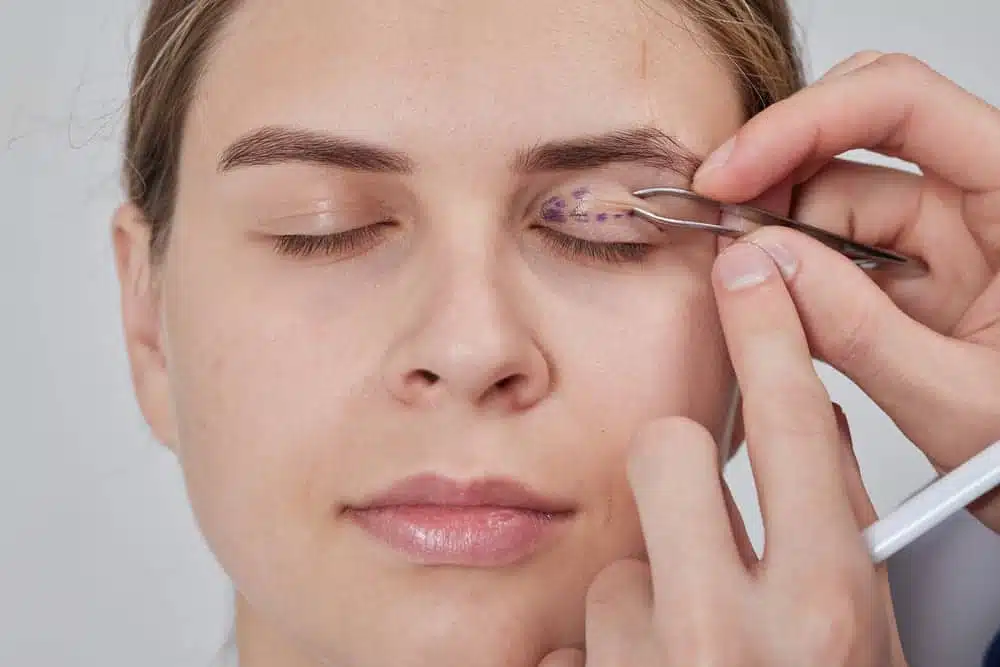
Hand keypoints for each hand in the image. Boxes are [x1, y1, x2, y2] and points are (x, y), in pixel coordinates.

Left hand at [539, 244, 905, 666]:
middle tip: (705, 528)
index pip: (799, 420)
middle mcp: (733, 632)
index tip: (748, 273)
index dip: (771, 332)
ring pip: (616, 560)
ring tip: (688, 656)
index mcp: (827, 607)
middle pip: (666, 451)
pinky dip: (608, 657)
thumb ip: (836, 531)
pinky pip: (578, 636)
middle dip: (684, 479)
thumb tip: (812, 432)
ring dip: (648, 598)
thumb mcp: (866, 640)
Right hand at [692, 51, 999, 530]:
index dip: (803, 123)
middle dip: (776, 183)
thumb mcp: (962, 404)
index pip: (903, 105)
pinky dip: (791, 281)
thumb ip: (860, 334)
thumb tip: (761, 268)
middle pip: (854, 146)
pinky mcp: (914, 281)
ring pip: (831, 205)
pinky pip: (834, 257)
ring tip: (750, 299)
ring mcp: (945, 242)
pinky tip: (772, 311)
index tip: (729, 174)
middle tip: (725, 237)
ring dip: (778, 244)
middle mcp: (982, 205)